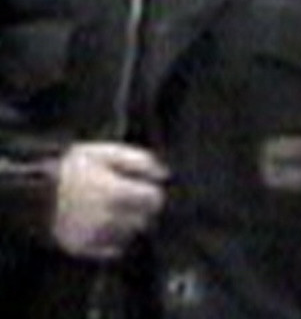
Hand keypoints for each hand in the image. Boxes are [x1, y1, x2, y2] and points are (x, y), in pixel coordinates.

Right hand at [51, 142, 167, 261]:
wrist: (33, 192)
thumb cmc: (72, 169)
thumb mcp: (105, 153)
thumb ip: (139, 160)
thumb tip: (163, 174)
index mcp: (116, 192)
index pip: (154, 199)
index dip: (151, 192)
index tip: (143, 188)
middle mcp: (107, 218)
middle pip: (145, 219)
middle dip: (141, 210)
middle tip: (127, 200)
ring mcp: (94, 235)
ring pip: (130, 235)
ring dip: (129, 225)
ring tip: (112, 211)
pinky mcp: (82, 248)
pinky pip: (113, 250)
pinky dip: (114, 240)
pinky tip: (105, 226)